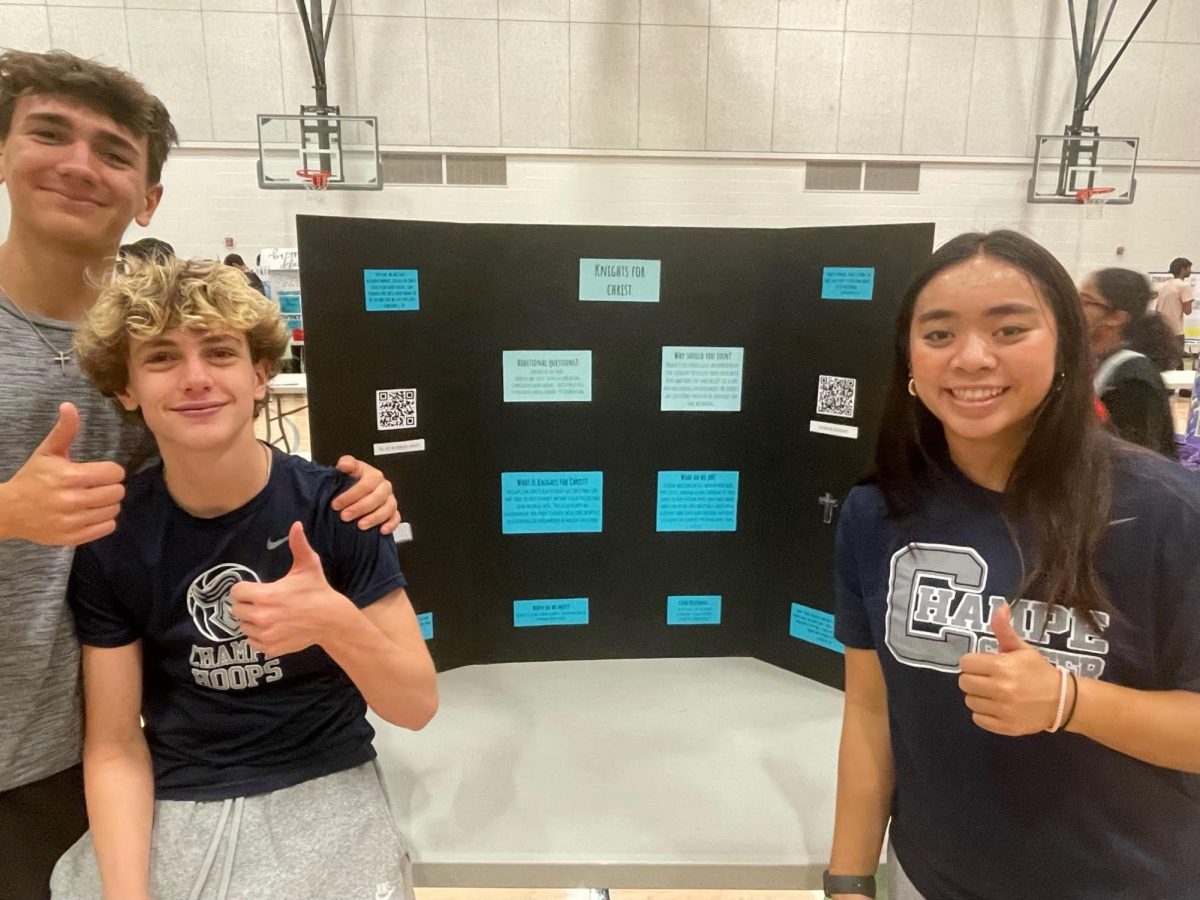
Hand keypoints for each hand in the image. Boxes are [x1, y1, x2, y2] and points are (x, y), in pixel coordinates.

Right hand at [0, 403, 125, 545]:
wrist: (9, 511)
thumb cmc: (33, 478)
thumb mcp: (47, 452)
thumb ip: (64, 430)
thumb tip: (69, 406)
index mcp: (69, 476)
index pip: (114, 473)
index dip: (110, 470)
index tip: (99, 471)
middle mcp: (72, 500)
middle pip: (117, 492)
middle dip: (110, 486)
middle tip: (96, 486)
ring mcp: (72, 521)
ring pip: (114, 510)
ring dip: (107, 504)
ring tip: (92, 499)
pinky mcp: (72, 537)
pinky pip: (108, 528)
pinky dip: (103, 520)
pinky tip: (90, 513)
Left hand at [229, 522, 351, 656]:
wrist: (331, 620)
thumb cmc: (317, 591)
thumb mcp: (309, 566)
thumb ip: (298, 545)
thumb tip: (296, 524)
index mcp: (266, 596)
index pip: (236, 592)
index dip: (245, 588)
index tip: (255, 588)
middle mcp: (262, 617)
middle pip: (236, 609)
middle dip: (247, 604)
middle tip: (262, 601)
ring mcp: (266, 635)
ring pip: (243, 626)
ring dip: (251, 621)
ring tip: (268, 614)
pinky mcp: (270, 648)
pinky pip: (252, 642)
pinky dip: (259, 636)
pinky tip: (272, 628)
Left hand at [332, 456, 400, 533]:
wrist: (358, 488)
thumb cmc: (354, 479)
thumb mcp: (349, 467)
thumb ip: (346, 463)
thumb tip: (344, 465)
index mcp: (374, 475)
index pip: (365, 484)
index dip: (351, 495)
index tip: (336, 504)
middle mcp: (384, 487)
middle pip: (377, 497)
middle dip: (360, 508)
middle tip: (345, 516)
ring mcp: (390, 500)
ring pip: (388, 509)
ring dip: (374, 518)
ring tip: (360, 526)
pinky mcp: (393, 512)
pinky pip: (396, 518)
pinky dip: (391, 524)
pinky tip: (381, 530)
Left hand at [958, 603, 1060, 735]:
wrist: (1062, 701)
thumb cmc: (1038, 672)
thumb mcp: (1022, 649)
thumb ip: (1004, 630)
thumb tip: (1000, 606)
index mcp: (1002, 666)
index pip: (966, 663)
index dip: (974, 662)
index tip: (985, 664)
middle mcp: (1000, 688)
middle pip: (964, 682)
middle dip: (974, 678)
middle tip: (989, 679)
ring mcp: (1002, 710)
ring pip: (969, 701)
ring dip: (979, 697)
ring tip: (995, 693)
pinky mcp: (1005, 727)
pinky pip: (978, 719)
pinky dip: (984, 714)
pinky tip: (998, 707)